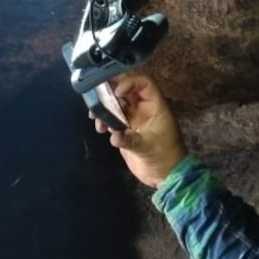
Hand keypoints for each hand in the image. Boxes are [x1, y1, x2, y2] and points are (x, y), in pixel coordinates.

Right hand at [93, 73, 186, 187]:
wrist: (164, 175)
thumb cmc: (164, 157)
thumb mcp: (148, 148)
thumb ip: (130, 140)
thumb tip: (114, 137)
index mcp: (155, 106)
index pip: (144, 84)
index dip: (130, 83)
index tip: (117, 92)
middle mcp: (143, 109)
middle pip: (126, 90)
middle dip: (111, 91)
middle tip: (96, 93)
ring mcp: (134, 118)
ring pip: (117, 104)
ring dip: (104, 107)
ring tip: (95, 116)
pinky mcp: (125, 129)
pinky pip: (112, 118)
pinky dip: (104, 120)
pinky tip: (100, 129)